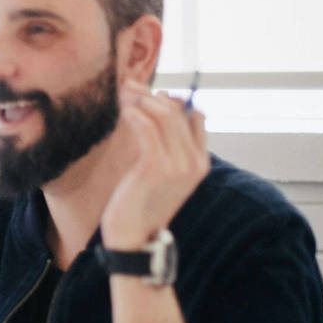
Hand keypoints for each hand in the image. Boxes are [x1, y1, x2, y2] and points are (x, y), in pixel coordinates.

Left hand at [101, 79, 209, 248]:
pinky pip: (147, 129)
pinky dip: (134, 113)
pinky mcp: (156, 167)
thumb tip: (156, 115)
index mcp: (200, 163)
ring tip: (122, 92)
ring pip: (163, 116)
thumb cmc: (140, 205)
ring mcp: (178, 164)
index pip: (195, 118)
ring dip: (140, 99)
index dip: (173, 101)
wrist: (132, 237)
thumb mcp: (158, 175)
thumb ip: (164, 149)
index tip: (149, 94)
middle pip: (178, 112)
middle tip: (129, 84)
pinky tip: (124, 109)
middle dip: (151, 94)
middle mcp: (194, 162)